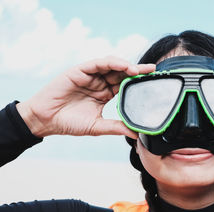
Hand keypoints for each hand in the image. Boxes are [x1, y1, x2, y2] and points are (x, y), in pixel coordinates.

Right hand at [17, 56, 154, 138]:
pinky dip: (111, 63)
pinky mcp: (79, 70)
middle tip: (153, 71)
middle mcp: (100, 83)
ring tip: (139, 70)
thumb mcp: (97, 126)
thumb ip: (116, 127)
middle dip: (138, 71)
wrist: (45, 121)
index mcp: (105, 94)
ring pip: (112, 66)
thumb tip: (136, 133)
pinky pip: (98, 63)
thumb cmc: (69, 123)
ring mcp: (90, 76)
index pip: (125, 86)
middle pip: (122, 73)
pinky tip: (122, 66)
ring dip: (126, 66)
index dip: (139, 83)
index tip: (154, 83)